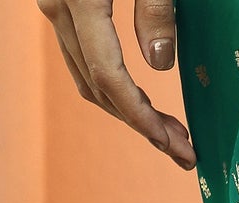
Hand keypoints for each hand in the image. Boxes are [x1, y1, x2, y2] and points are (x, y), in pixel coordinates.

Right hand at [38, 1, 196, 168]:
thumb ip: (155, 10)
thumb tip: (160, 64)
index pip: (108, 76)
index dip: (140, 116)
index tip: (172, 144)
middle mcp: (58, 7)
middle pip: (97, 86)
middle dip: (142, 124)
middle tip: (184, 152)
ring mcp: (55, 7)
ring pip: (86, 78)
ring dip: (127, 112)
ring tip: (170, 133)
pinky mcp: (61, 5)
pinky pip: (81, 59)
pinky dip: (112, 88)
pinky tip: (142, 103)